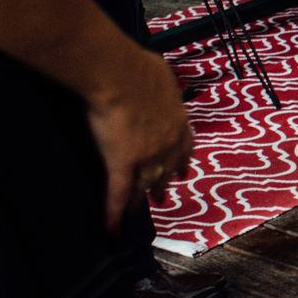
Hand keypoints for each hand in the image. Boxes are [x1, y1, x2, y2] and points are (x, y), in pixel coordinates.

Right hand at [86, 51, 193, 231]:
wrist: (120, 74)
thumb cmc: (138, 67)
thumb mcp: (162, 74)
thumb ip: (163, 83)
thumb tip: (159, 74)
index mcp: (179, 122)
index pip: (185, 147)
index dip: (183, 162)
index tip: (184, 173)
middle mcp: (168, 144)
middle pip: (168, 170)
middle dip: (164, 185)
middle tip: (161, 197)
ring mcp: (147, 156)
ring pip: (145, 185)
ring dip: (142, 200)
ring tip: (138, 211)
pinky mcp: (122, 163)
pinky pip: (119, 194)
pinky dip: (115, 214)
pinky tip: (112, 230)